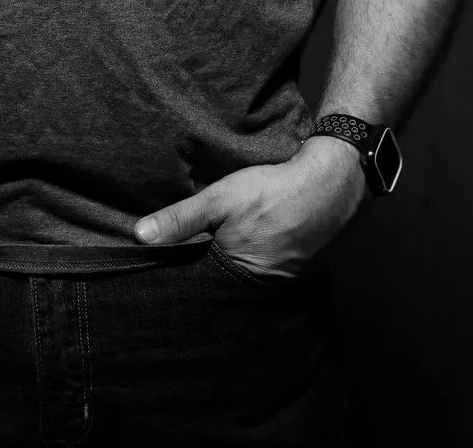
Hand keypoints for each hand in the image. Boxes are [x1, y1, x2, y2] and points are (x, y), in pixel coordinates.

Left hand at [132, 135, 365, 279]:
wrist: (332, 185)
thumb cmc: (273, 191)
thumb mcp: (220, 199)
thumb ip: (180, 219)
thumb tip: (140, 237)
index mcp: (235, 272)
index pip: (199, 284)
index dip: (184, 276)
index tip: (165, 274)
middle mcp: (260, 287)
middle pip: (224, 287)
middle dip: (208, 278)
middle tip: (193, 267)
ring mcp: (284, 283)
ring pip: (247, 283)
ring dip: (234, 274)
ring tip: (223, 258)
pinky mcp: (301, 274)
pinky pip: (271, 278)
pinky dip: (259, 267)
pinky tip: (255, 252)